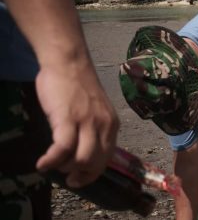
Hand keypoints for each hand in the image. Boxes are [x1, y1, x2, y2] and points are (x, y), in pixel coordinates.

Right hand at [35, 63, 118, 187]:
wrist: (69, 62)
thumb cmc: (76, 85)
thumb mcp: (94, 110)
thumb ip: (93, 129)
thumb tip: (83, 151)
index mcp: (112, 124)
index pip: (107, 158)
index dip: (93, 173)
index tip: (79, 179)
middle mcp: (104, 125)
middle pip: (96, 163)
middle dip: (81, 176)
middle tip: (65, 176)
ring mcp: (87, 122)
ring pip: (82, 160)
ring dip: (65, 168)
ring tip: (53, 164)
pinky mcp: (68, 119)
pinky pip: (62, 149)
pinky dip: (51, 161)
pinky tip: (42, 164)